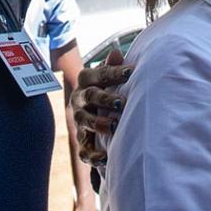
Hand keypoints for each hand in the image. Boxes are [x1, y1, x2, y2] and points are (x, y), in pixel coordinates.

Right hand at [73, 48, 131, 165]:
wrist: (90, 110)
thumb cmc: (105, 88)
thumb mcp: (106, 76)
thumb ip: (111, 67)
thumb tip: (116, 53)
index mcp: (86, 81)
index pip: (98, 74)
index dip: (113, 73)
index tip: (131, 72)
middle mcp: (80, 99)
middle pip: (90, 97)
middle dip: (105, 99)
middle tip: (122, 103)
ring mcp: (79, 121)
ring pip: (85, 121)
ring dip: (98, 123)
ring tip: (113, 127)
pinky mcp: (82, 141)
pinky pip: (84, 150)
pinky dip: (93, 155)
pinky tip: (105, 157)